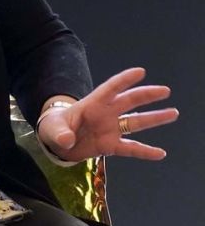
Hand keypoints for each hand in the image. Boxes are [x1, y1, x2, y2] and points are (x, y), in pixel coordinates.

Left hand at [37, 67, 178, 161]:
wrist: (57, 143)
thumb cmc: (55, 128)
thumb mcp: (52, 129)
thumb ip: (60, 133)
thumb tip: (66, 140)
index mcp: (91, 104)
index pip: (110, 88)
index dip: (124, 80)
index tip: (141, 71)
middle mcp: (105, 114)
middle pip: (129, 102)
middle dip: (146, 95)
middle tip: (165, 90)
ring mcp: (110, 129)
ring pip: (136, 122)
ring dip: (154, 118)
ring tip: (173, 113)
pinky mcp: (111, 146)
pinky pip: (131, 149)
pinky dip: (145, 152)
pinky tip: (161, 153)